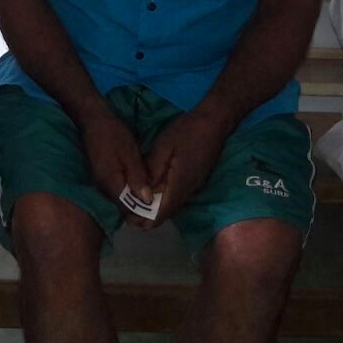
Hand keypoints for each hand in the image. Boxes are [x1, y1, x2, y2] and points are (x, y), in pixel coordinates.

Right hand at [75, 105, 151, 223]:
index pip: (126, 208)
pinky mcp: (101, 177)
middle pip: (122, 206)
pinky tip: (138, 183)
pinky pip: (116, 190)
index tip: (157, 207)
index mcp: (110, 183)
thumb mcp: (130, 154)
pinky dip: (128, 190)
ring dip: (134, 198)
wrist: (93, 120)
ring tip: (151, 192)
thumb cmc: (114, 134)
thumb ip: (138, 177)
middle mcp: (102, 188)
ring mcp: (100, 183)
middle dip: (139, 206)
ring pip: (119, 199)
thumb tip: (147, 200)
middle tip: (157, 199)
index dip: (142, 211)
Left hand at [140, 110, 230, 226]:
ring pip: (172, 204)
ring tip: (135, 202)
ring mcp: (193, 185)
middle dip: (148, 216)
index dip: (146, 220)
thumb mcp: (164, 147)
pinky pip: (177, 195)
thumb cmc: (187, 132)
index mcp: (180, 184)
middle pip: (167, 212)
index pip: (162, 213)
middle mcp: (188, 190)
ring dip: (155, 207)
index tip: (130, 220)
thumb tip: (141, 190)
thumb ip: (152, 169)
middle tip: (128, 212)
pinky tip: (152, 189)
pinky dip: (163, 197)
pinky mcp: (195, 179)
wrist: (214, 122)